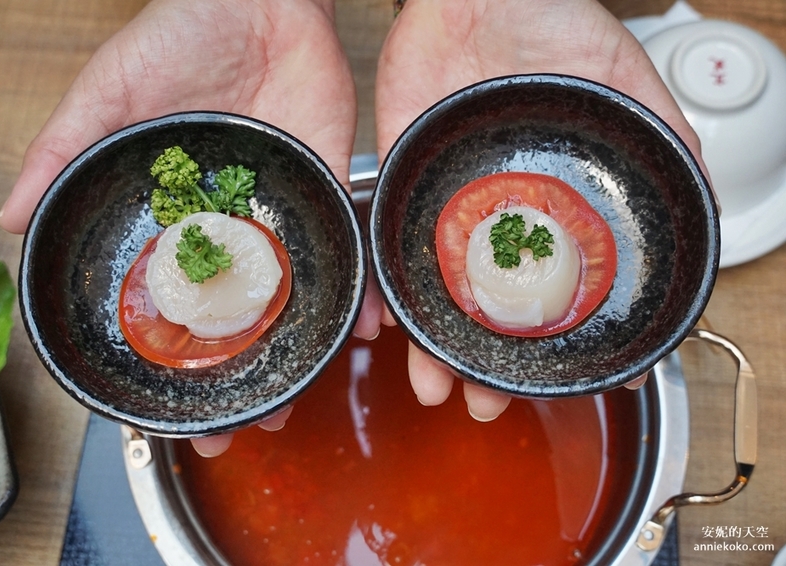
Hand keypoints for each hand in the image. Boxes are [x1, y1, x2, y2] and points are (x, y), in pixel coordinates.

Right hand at [0, 0, 365, 456]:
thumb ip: (65, 150)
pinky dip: (359, 288)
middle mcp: (226, 223)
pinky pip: (345, 245)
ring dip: (300, 346)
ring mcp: (280, 209)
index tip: (175, 412)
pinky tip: (364, 330)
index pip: (168, 302)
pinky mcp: (328, 185)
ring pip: (293, 294)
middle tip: (250, 424)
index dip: (170, 358)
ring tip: (302, 397)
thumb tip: (9, 216)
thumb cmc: (177, 32)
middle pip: (235, 315)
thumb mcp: (108, 91)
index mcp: (174, 215)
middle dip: (244, 372)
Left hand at [375, 0, 706, 419]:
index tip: (574, 384)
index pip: (563, 290)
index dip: (568, 341)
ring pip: (439, 294)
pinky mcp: (401, 187)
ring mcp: (448, 206)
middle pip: (494, 307)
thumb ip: (661, 137)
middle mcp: (501, 214)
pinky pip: (390, 250)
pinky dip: (388, 293)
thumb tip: (699, 190)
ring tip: (436, 389)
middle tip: (488, 404)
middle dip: (492, 363)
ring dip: (435, 347)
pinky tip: (391, 331)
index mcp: (554, 204)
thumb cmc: (553, 23)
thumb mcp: (623, 80)